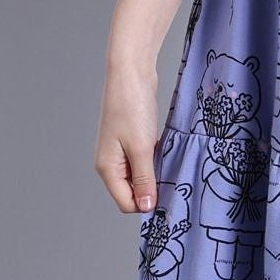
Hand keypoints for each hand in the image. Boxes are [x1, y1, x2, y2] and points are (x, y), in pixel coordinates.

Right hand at [94, 56, 161, 214]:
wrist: (131, 73)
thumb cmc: (131, 106)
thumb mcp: (141, 147)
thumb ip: (144, 179)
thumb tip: (146, 207)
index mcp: (107, 168)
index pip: (126, 202)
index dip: (146, 203)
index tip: (168, 195)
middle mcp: (110, 163)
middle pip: (132, 192)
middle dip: (151, 190)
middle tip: (171, 178)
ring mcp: (119, 152)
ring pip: (139, 177)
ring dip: (154, 174)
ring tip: (167, 161)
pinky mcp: (130, 141)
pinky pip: (143, 162)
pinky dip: (154, 161)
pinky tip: (164, 152)